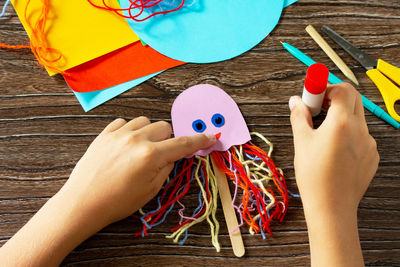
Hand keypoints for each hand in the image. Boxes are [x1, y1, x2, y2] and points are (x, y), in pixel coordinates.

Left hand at [0, 117, 215, 265]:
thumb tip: (172, 155)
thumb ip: (166, 168)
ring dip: (148, 133)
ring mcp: (118, 134)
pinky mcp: (104, 134)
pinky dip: (130, 131)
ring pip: (145, 121)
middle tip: (160, 155)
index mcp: (151, 156)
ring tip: (140, 149)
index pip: (182, 144)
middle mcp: (136, 139)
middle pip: (164, 127)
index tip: (209, 137)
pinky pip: (124, 122)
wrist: (83, 203)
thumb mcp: (150, 190)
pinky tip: (125, 145)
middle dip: (167, 140)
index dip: (199, 140)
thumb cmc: (117, 202)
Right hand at [289, 83, 378, 266]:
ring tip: (323, 133)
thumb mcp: (301, 142)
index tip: (313, 94)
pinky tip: (334, 149)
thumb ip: (299, 116)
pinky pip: (362, 136)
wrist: (331, 207)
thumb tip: (295, 101)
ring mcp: (370, 143)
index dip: (326, 87)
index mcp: (342, 123)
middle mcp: (360, 130)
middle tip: (318, 108)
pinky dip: (349, 134)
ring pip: (357, 118)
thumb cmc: (314, 176)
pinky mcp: (372, 156)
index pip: (342, 89)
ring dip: (341, 116)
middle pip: (353, 98)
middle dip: (335, 98)